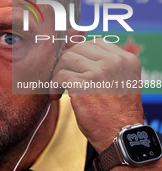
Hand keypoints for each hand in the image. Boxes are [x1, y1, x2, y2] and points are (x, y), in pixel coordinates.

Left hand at [50, 38, 143, 152]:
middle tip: (64, 78)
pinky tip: (56, 96)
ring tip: (60, 88)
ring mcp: (100, 71)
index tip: (74, 68)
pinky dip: (53, 86)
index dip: (80, 54)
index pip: (95, 43)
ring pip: (66, 59)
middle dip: (67, 63)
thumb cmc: (116, 111)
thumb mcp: (117, 81)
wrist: (120, 135)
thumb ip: (103, 64)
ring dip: (58, 73)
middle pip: (78, 48)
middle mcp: (114, 62)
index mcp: (126, 59)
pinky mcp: (84, 83)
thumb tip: (74, 47)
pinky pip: (60, 76)